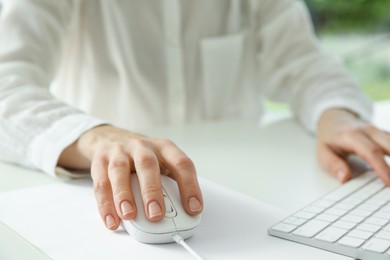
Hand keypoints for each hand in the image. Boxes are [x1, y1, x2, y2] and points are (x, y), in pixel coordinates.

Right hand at [58, 125, 202, 229]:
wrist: (113, 139)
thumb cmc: (144, 159)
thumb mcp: (163, 164)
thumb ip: (171, 185)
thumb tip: (183, 214)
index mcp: (164, 148)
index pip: (181, 163)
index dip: (190, 186)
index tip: (193, 209)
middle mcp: (142, 147)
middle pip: (147, 165)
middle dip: (152, 191)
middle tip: (156, 215)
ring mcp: (120, 152)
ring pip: (120, 171)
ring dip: (124, 195)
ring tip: (129, 215)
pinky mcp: (100, 161)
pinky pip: (101, 184)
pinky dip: (105, 205)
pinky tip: (112, 220)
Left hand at [317, 108, 389, 184]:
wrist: (334, 119)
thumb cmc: (329, 138)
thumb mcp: (323, 152)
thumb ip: (333, 165)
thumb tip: (344, 178)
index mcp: (351, 136)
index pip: (371, 152)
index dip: (382, 168)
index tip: (389, 183)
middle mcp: (368, 131)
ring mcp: (379, 131)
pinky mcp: (385, 135)